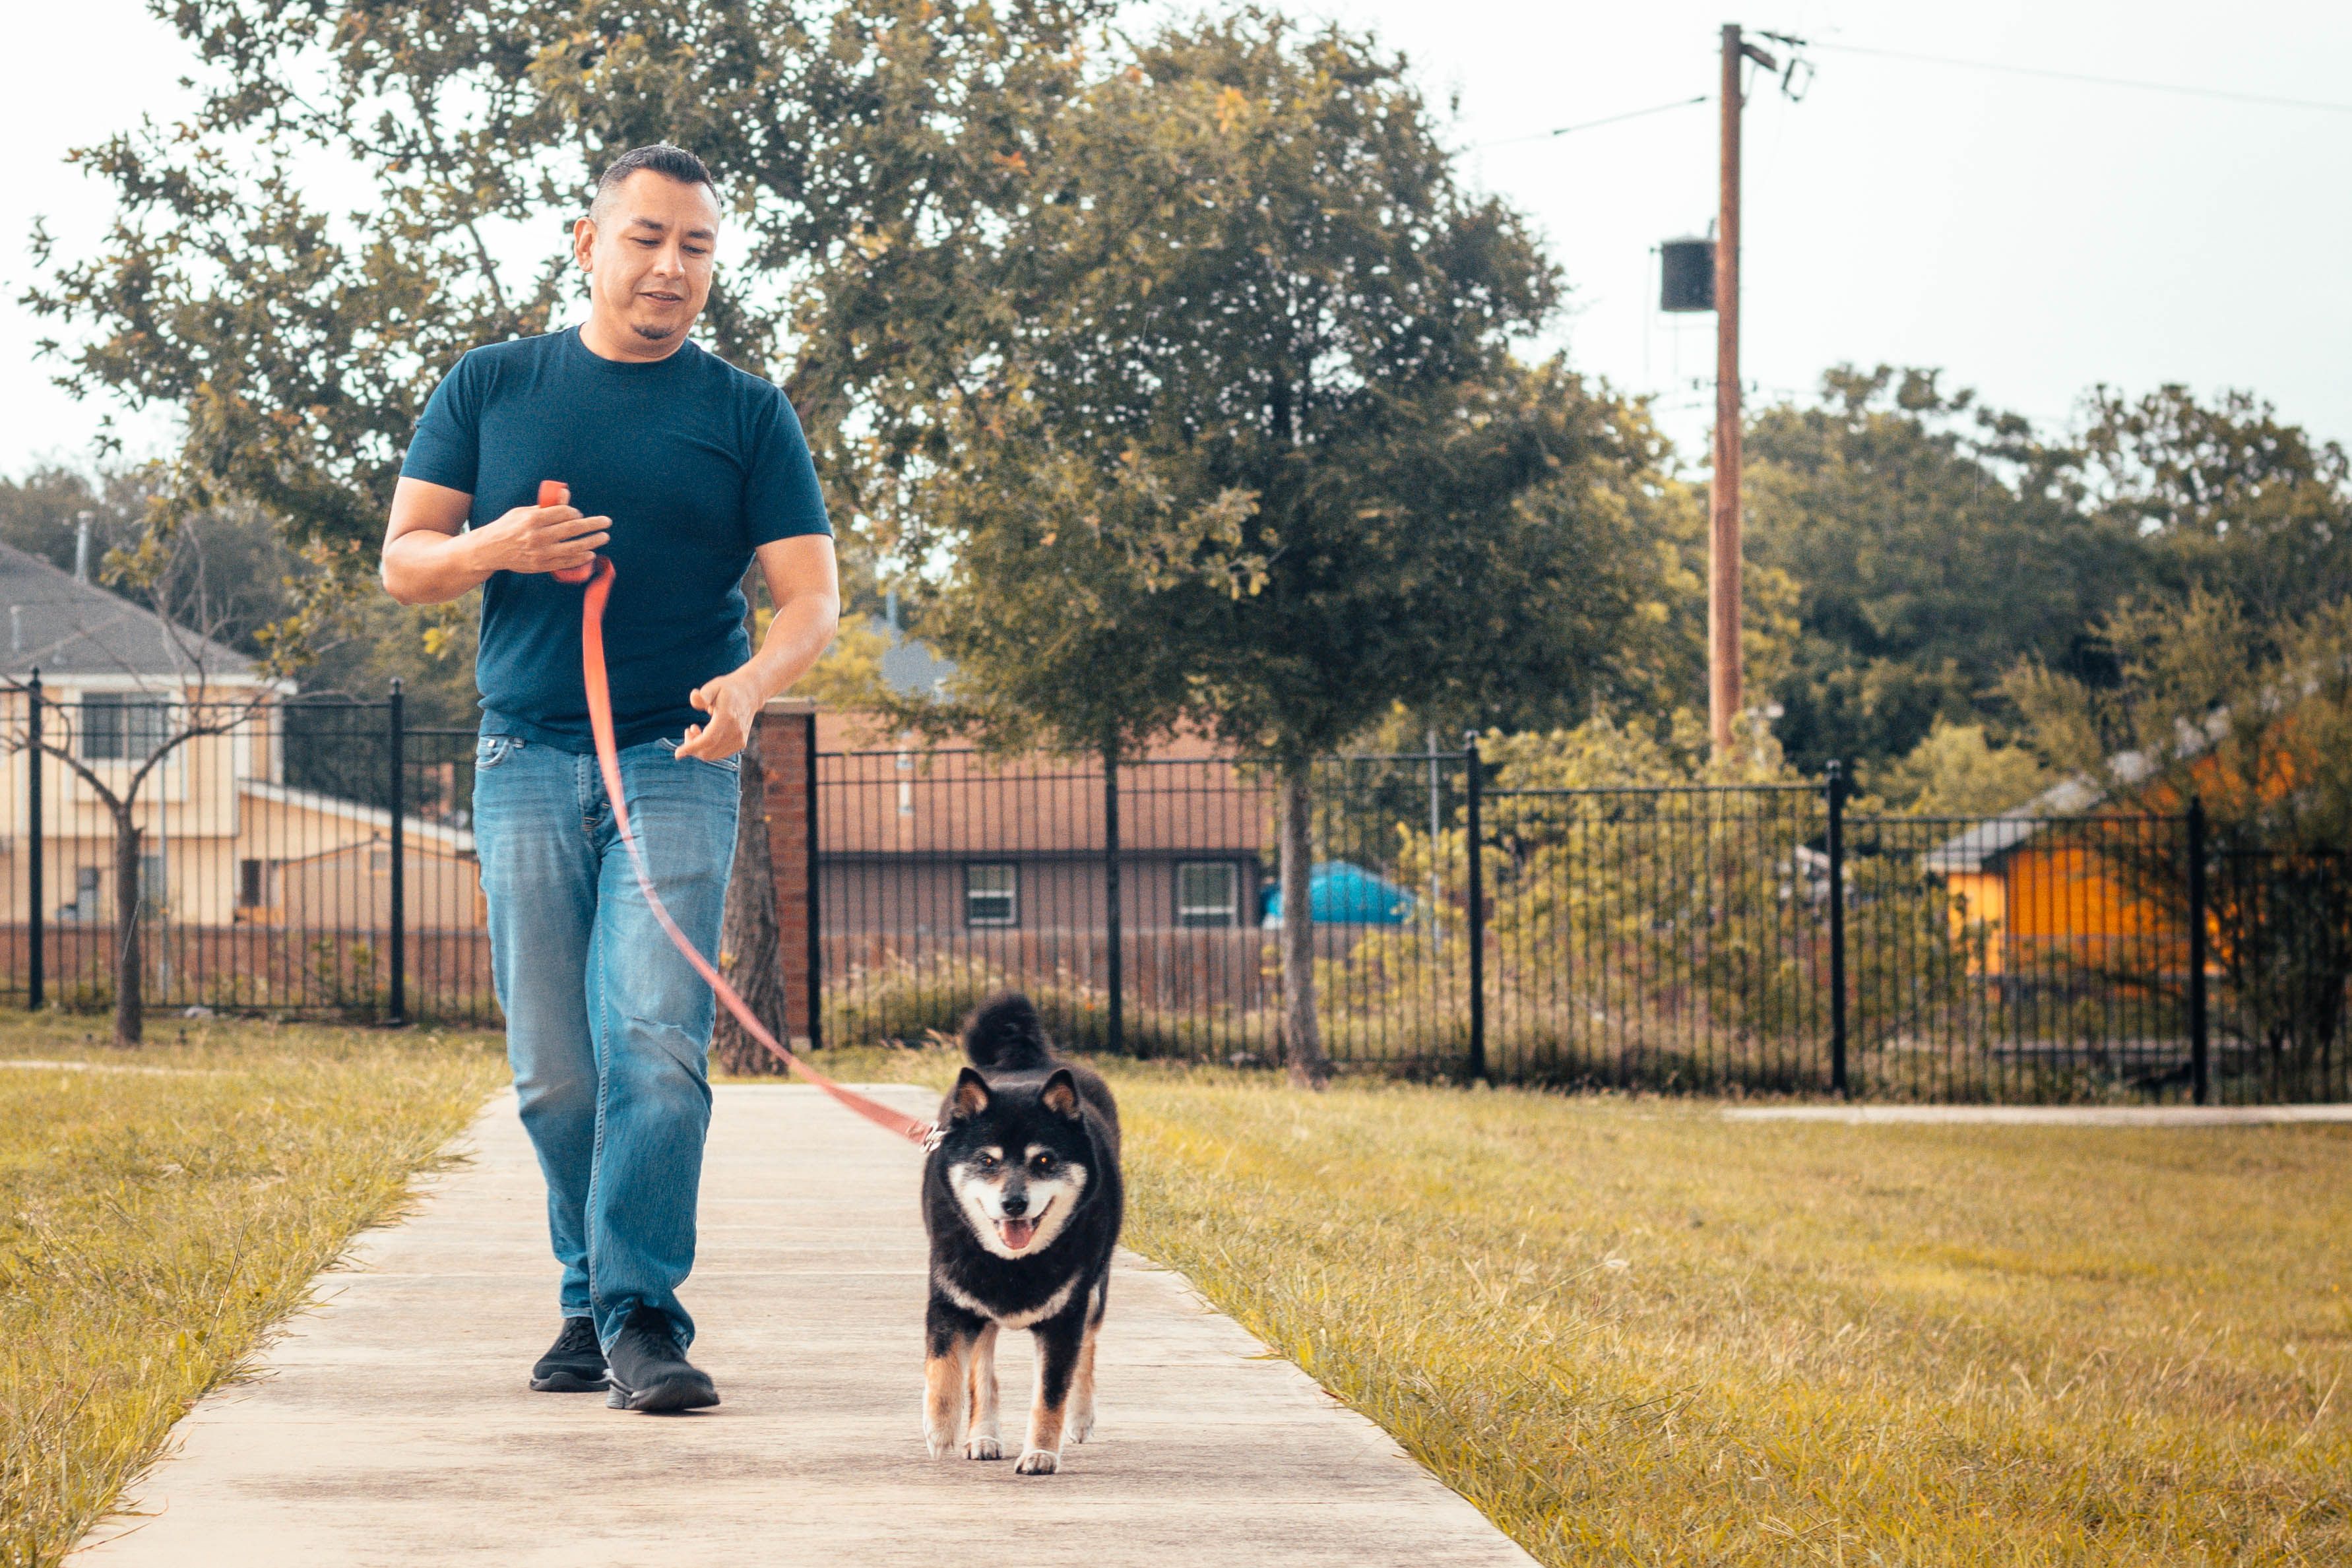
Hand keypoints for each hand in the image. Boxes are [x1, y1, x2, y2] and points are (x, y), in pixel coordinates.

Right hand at [478, 501, 609, 576]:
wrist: (490, 550)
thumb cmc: (508, 527)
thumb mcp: (523, 512)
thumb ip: (546, 506)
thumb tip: (566, 495)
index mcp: (533, 519)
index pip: (563, 513)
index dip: (575, 512)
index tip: (579, 514)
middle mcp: (538, 536)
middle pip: (573, 529)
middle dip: (593, 525)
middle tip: (607, 522)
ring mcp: (541, 553)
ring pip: (573, 547)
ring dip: (592, 542)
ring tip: (604, 537)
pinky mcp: (541, 566)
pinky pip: (566, 562)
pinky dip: (580, 558)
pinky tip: (591, 554)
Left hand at [680, 667, 764, 761]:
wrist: (750, 693)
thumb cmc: (728, 689)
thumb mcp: (715, 686)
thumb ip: (703, 694)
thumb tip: (695, 697)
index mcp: (727, 717)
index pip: (708, 739)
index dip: (692, 747)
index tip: (677, 753)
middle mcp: (735, 731)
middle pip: (708, 750)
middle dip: (692, 746)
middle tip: (688, 730)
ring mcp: (739, 739)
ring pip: (712, 755)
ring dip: (699, 747)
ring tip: (695, 730)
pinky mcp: (740, 744)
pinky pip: (719, 754)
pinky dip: (708, 749)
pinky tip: (704, 735)